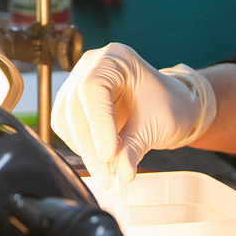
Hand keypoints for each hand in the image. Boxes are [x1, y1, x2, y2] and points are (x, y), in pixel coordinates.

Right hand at [52, 43, 215, 188]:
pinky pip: (66, 126)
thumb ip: (135, 147)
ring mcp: (78, 82)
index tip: (108, 155)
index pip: (92, 88)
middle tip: (107, 176)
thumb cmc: (168, 104)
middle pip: (76, 106)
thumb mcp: (158, 125)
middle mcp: (92, 66)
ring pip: (66, 119)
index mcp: (115, 59)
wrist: (169, 105)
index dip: (98, 124)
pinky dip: (81, 147)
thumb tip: (121, 171)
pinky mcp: (72, 102)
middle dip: (90, 146)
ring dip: (84, 150)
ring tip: (108, 171)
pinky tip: (100, 159)